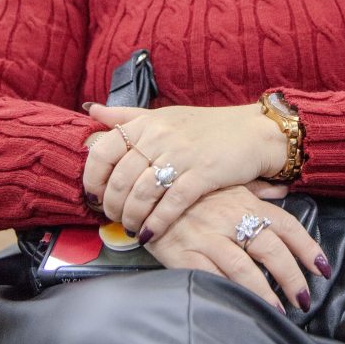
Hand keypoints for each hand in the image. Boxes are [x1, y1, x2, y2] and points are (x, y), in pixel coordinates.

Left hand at [82, 102, 287, 242]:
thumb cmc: (205, 128)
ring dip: (131, 218)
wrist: (252, 132)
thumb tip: (92, 110)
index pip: (103, 150)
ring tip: (132, 228)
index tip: (94, 196)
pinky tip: (150, 233)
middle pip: (120, 179)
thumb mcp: (164, 116)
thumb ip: (127, 116)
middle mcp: (160, 136)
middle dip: (112, 206)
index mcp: (146, 123)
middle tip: (114, 219)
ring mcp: (181, 155)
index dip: (92, 178)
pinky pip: (170, 204)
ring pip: (141, 194)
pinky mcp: (202, 175)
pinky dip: (156, 223)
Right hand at [144, 185, 329, 311]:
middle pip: (270, 250)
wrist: (145, 186)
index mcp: (245, 201)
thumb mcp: (226, 182)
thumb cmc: (191, 189)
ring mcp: (207, 237)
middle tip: (304, 299)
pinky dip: (228, 293)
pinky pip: (210, 278)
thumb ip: (257, 190)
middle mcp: (230, 218)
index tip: (322, 268)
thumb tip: (285, 189)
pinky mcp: (183, 254)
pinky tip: (239, 308)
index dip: (307, 248)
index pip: (286, 225)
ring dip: (264, 293)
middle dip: (291, 277)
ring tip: (278, 312)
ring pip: (243, 269)